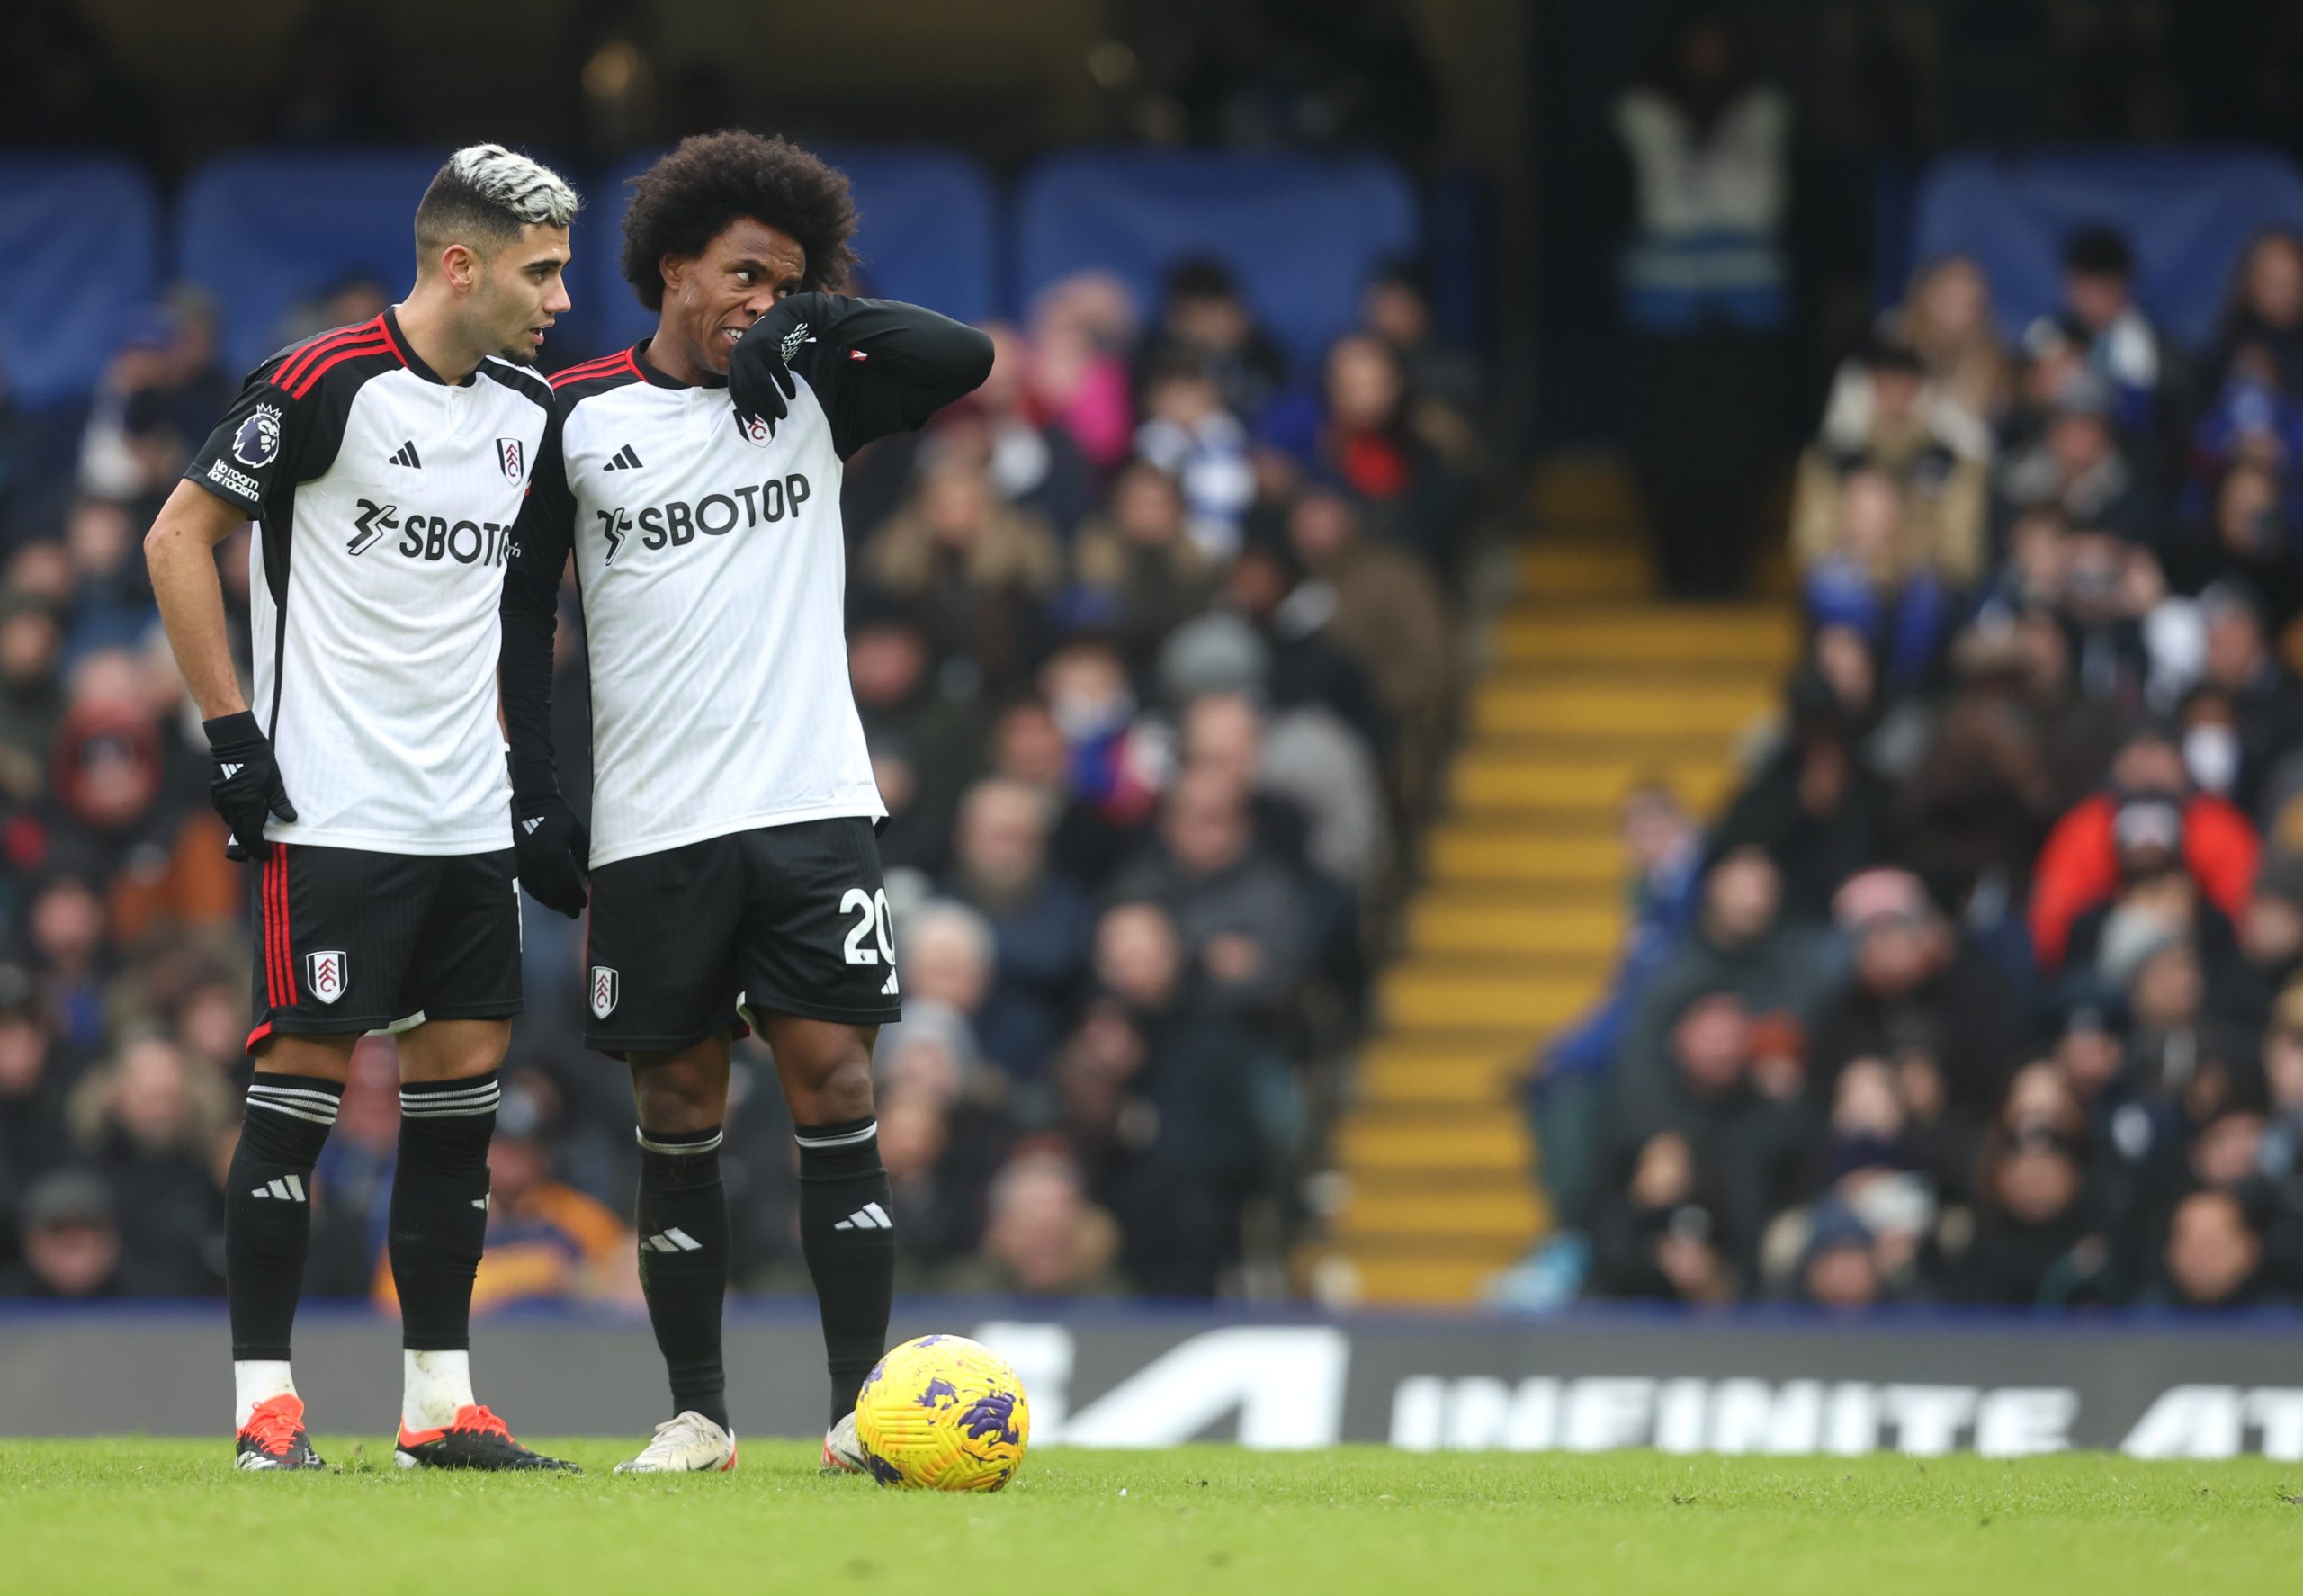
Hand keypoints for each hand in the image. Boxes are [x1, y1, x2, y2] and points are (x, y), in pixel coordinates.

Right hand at [204, 711, 295, 859]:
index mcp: (248, 805)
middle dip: (250, 843)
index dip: (259, 848)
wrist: (235, 742)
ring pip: (232, 822)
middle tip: (261, 850)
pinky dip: (234, 817)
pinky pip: (225, 812)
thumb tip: (291, 820)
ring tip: (255, 832)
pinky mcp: (216, 793)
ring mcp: (221, 800)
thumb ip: (281, 803)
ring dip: (242, 829)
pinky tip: (243, 813)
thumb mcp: (275, 781)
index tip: (266, 855)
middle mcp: (232, 806)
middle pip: (240, 833)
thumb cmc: (259, 760)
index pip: (252, 836)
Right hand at [512, 790, 589, 916]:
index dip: (575, 895)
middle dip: (565, 903)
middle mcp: (537, 861)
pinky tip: (548, 898)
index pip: (567, 882)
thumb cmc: (559, 815)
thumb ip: (584, 856)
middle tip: (575, 912)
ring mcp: (523, 862)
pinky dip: (539, 894)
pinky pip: (527, 884)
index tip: (583, 902)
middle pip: (552, 891)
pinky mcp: (515, 861)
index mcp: (554, 853)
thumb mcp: (577, 833)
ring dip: (552, 902)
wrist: (533, 800)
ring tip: (563, 909)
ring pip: (538, 891)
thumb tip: (589, 878)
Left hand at [728, 302, 806, 428]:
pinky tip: (792, 395)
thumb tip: (757, 401)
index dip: (744, 405)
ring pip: (760, 384)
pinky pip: (775, 373)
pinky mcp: (767, 348)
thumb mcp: (762, 359)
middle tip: (771, 421)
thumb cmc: (776, 341)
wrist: (789, 316)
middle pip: (748, 389)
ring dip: (772, 401)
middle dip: (760, 407)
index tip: (753, 419)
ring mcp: (752, 350)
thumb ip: (757, 375)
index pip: (736, 388)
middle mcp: (740, 355)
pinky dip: (784, 385)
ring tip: (782, 414)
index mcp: (736, 359)